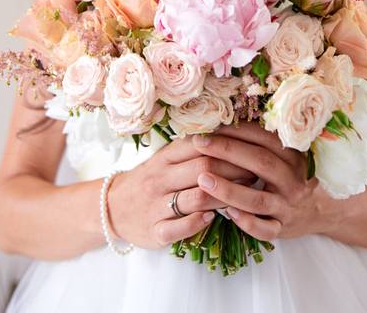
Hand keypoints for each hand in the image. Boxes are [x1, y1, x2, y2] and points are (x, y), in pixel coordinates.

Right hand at [107, 136, 255, 248]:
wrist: (111, 208)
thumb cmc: (149, 180)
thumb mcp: (164, 159)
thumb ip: (190, 149)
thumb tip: (230, 135)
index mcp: (163, 158)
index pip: (200, 146)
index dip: (228, 147)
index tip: (248, 149)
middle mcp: (159, 179)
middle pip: (204, 170)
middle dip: (234, 171)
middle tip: (255, 172)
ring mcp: (156, 206)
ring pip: (197, 198)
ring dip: (225, 197)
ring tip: (242, 196)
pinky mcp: (155, 231)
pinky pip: (181, 227)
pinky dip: (201, 221)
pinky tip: (214, 216)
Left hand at [191, 123, 322, 240]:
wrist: (319, 211)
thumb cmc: (290, 178)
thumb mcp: (285, 157)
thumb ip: (261, 144)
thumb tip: (223, 122)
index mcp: (292, 156)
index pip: (264, 138)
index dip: (237, 130)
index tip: (210, 125)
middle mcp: (292, 180)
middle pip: (260, 163)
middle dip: (227, 150)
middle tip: (199, 143)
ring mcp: (287, 206)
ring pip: (259, 199)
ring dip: (229, 189)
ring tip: (202, 179)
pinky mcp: (282, 229)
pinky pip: (265, 229)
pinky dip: (247, 223)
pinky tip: (228, 214)